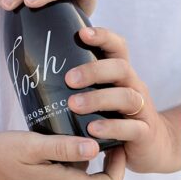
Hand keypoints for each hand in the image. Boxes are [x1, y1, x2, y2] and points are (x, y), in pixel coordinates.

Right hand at [0, 131, 124, 179]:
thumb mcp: (32, 145)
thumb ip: (63, 147)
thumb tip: (95, 147)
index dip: (120, 165)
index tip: (114, 141)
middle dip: (104, 159)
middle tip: (97, 131)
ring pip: (81, 179)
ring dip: (84, 159)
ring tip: (75, 132)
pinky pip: (65, 179)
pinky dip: (69, 163)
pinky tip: (55, 144)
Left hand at [65, 27, 180, 173]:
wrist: (150, 146)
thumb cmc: (113, 115)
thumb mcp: (98, 95)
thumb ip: (76, 83)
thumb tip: (30, 71)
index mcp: (120, 74)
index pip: (117, 48)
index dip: (103, 37)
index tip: (82, 33)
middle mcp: (133, 86)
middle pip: (120, 68)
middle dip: (93, 71)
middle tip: (69, 79)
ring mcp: (141, 109)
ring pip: (126, 97)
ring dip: (98, 99)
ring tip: (74, 105)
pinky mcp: (144, 132)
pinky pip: (132, 128)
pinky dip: (111, 128)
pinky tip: (92, 130)